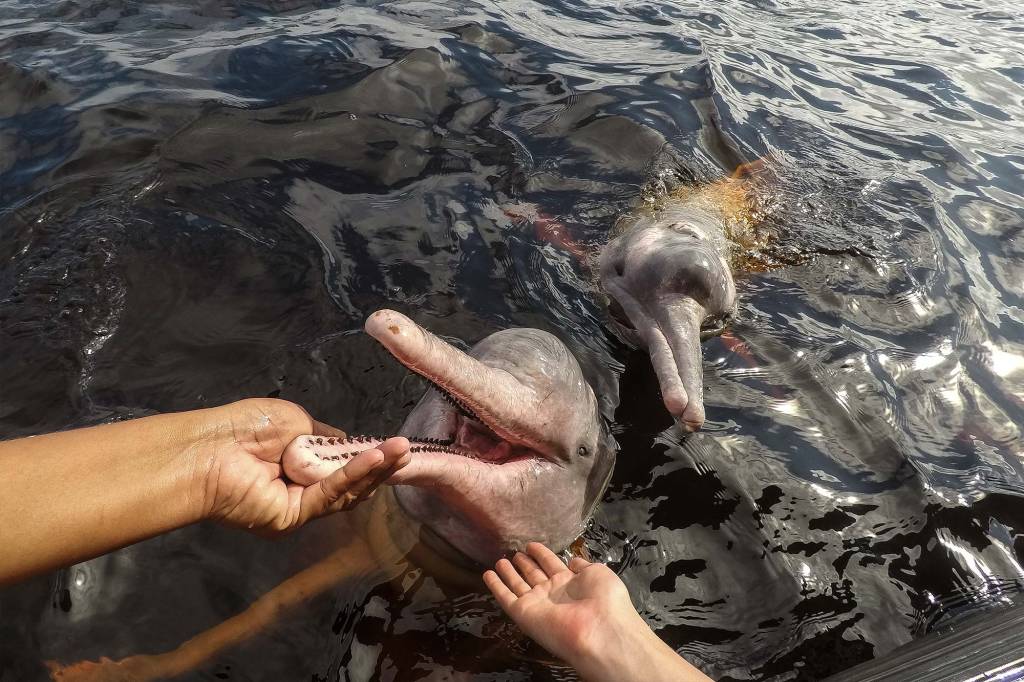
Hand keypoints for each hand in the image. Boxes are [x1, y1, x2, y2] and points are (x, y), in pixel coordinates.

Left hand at [196, 398, 409, 532]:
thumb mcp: (297, 422)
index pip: (342, 466)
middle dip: (381, 466)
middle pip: (350, 484)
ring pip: (346, 493)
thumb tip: (351, 443)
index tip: (393, 443)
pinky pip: (329, 495)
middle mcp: (301, 490)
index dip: (368, 456)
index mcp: (300, 466)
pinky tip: (376, 457)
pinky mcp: (292, 518)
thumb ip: (327, 437)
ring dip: (376, 470)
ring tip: (402, 450)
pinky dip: (354, 476)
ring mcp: (298, 507)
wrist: (207, 447)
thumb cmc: (244, 427)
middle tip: (407, 450)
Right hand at [484, 543, 710, 681]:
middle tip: (515, 552)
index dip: (542, 554)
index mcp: (571, 583)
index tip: (532, 544)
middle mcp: (553, 593)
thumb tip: (572, 561)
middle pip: (534, 575)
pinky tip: (487, 574)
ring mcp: (537, 603)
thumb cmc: (603, 598)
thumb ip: (582, 566)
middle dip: (525, 563)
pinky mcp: (523, 613)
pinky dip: (496, 586)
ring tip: (500, 560)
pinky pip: (506, 598)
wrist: (598, 630)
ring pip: (518, 585)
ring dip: (509, 573)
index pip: (552, 565)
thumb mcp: (598, 573)